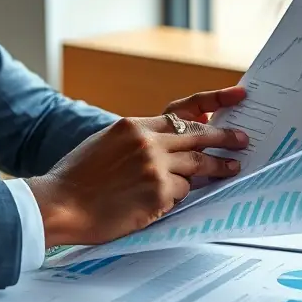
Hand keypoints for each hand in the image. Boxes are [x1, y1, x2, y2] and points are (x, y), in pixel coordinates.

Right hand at [26, 88, 247, 246]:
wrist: (60, 203)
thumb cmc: (76, 178)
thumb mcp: (104, 144)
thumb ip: (134, 140)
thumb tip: (163, 144)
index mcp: (132, 126)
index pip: (181, 114)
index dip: (212, 106)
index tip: (236, 98)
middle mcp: (147, 142)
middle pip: (198, 137)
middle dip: (224, 138)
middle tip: (241, 140)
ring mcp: (154, 167)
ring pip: (196, 167)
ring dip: (216, 169)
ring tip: (231, 169)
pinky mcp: (158, 194)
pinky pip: (182, 193)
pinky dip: (179, 196)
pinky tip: (170, 200)